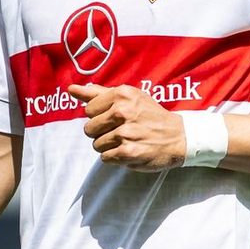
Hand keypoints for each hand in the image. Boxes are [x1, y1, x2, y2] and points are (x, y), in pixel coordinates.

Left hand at [69, 83, 184, 171]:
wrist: (178, 137)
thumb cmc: (150, 115)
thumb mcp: (129, 98)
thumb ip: (98, 94)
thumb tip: (71, 90)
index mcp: (121, 94)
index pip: (88, 110)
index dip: (100, 117)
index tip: (115, 118)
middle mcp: (122, 111)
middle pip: (89, 129)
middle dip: (102, 133)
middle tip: (122, 131)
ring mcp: (125, 133)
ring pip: (96, 145)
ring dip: (109, 146)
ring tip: (127, 141)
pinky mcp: (128, 152)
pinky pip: (105, 158)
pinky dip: (115, 157)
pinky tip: (129, 150)